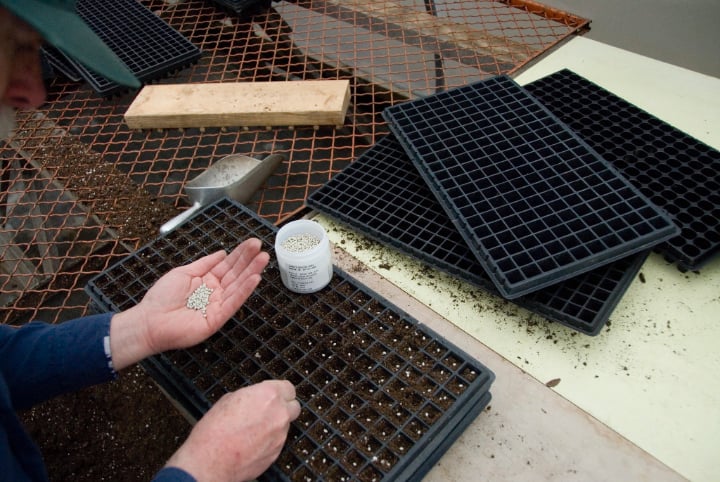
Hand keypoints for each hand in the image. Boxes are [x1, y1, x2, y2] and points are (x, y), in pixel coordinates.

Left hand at [109, 238, 269, 369]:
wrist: (149, 321)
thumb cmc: (161, 298)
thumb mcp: (184, 272)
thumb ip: (205, 263)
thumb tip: (222, 253)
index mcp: (207, 281)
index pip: (228, 265)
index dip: (240, 254)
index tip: (252, 243)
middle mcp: (215, 292)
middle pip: (235, 274)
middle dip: (249, 260)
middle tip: (261, 247)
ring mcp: (217, 306)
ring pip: (238, 286)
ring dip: (252, 272)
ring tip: (263, 258)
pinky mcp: (217, 318)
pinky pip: (233, 302)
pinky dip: (244, 291)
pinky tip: (255, 279)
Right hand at [165, 380, 300, 481]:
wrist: (210, 461)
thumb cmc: (214, 431)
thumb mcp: (228, 399)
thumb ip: (250, 396)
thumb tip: (254, 399)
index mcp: (269, 395)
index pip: (289, 388)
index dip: (280, 391)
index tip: (275, 394)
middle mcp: (279, 414)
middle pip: (294, 407)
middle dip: (283, 408)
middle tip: (267, 410)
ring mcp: (280, 435)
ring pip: (284, 425)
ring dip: (274, 425)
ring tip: (252, 429)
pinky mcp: (276, 453)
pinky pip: (277, 442)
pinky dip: (268, 441)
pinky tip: (251, 442)